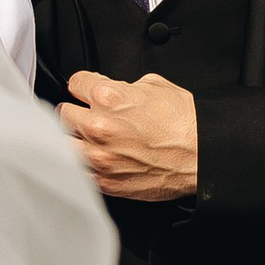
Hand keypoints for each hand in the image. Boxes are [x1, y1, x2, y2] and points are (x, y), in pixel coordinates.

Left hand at [59, 68, 197, 202]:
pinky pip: (77, 171)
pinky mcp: (104, 180)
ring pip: (62, 144)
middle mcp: (99, 127)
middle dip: (75, 113)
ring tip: (86, 139)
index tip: (85, 92)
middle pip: (63, 114)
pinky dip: (83, 165)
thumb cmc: (185, 124)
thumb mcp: (155, 86)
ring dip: (73, 140)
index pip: (74, 84)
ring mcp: (99, 156)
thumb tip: (114, 89)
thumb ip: (124, 86)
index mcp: (109, 98)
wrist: (202, 155)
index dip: (83, 86)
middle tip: (87, 116)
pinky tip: (96, 159)